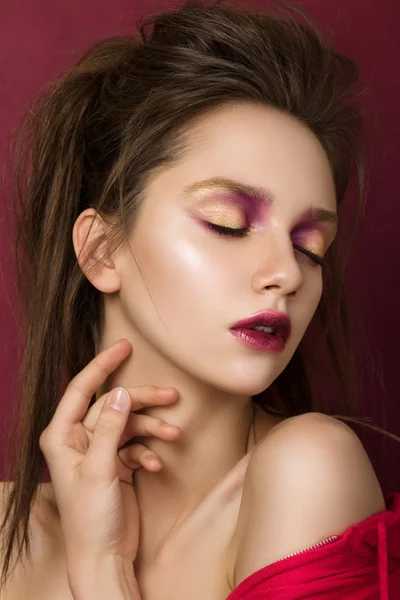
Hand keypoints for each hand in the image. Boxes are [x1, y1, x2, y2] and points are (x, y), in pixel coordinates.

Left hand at [38, 338, 180, 594]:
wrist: (103, 556)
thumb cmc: (90, 517)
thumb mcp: (98, 468)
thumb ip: (109, 427)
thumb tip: (120, 393)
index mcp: (62, 435)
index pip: (81, 389)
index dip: (102, 365)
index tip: (124, 347)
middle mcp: (79, 439)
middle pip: (114, 406)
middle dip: (143, 401)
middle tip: (171, 395)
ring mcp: (99, 451)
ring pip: (129, 424)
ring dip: (152, 429)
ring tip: (174, 436)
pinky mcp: (116, 463)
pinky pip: (135, 445)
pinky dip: (148, 451)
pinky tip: (156, 465)